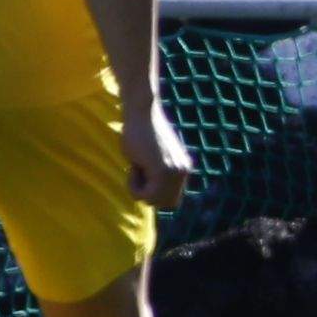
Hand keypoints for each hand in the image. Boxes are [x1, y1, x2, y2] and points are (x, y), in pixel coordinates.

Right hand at [121, 98, 194, 214]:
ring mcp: (174, 171)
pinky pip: (145, 195)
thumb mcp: (151, 158)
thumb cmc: (139, 132)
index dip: (155, 193)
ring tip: (136, 166)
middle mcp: (183, 172)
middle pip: (165, 204)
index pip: (172, 199)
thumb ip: (156, 175)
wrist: (141, 112)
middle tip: (140, 171)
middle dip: (148, 194)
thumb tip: (152, 198)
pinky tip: (133, 165)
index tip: (145, 173)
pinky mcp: (162, 170)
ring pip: (153, 202)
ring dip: (139, 190)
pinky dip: (134, 186)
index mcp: (183, 169)